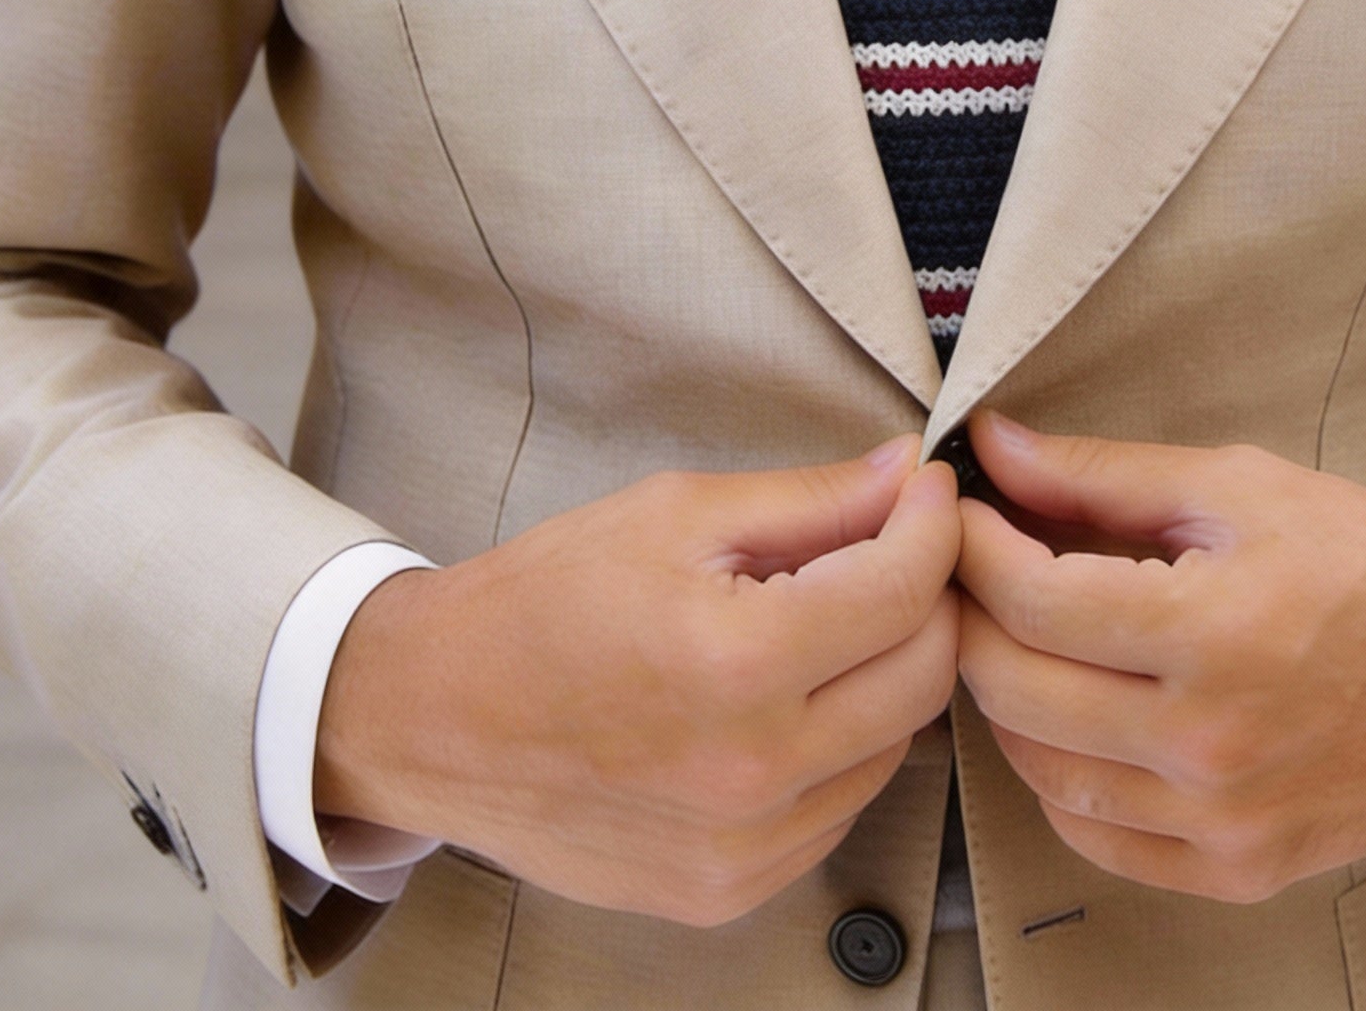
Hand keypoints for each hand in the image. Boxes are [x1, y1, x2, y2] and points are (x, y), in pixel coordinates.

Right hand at [315, 440, 961, 925]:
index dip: (932, 523)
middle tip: (888, 547)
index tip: (925, 491)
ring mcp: (744, 848)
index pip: (904, 589)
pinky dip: (840, 745)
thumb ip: (810, 499)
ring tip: (821, 622)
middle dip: (925, 595)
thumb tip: (908, 474)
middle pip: (924, 674)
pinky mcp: (729, 890)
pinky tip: (785, 698)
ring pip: (896, 745)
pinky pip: (840, 806)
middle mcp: (752, 772)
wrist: (432, 717)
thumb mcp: (676, 514)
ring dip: (884, 672)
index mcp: (736, 662)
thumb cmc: (543, 601)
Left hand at [954, 414, 1365, 903]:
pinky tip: (1071, 720)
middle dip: (970, 616)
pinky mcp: (1239, 869)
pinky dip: (1059, 780)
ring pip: (1040, 772)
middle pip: (1014, 688)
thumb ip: (1103, 474)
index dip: (972, 547)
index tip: (960, 513)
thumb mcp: (1238, 486)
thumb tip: (994, 447)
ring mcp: (1224, 820)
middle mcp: (1211, 741)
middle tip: (972, 570)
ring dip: (1005, 698)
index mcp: (1214, 631)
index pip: (1031, 599)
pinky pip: (1097, 840)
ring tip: (1019, 637)